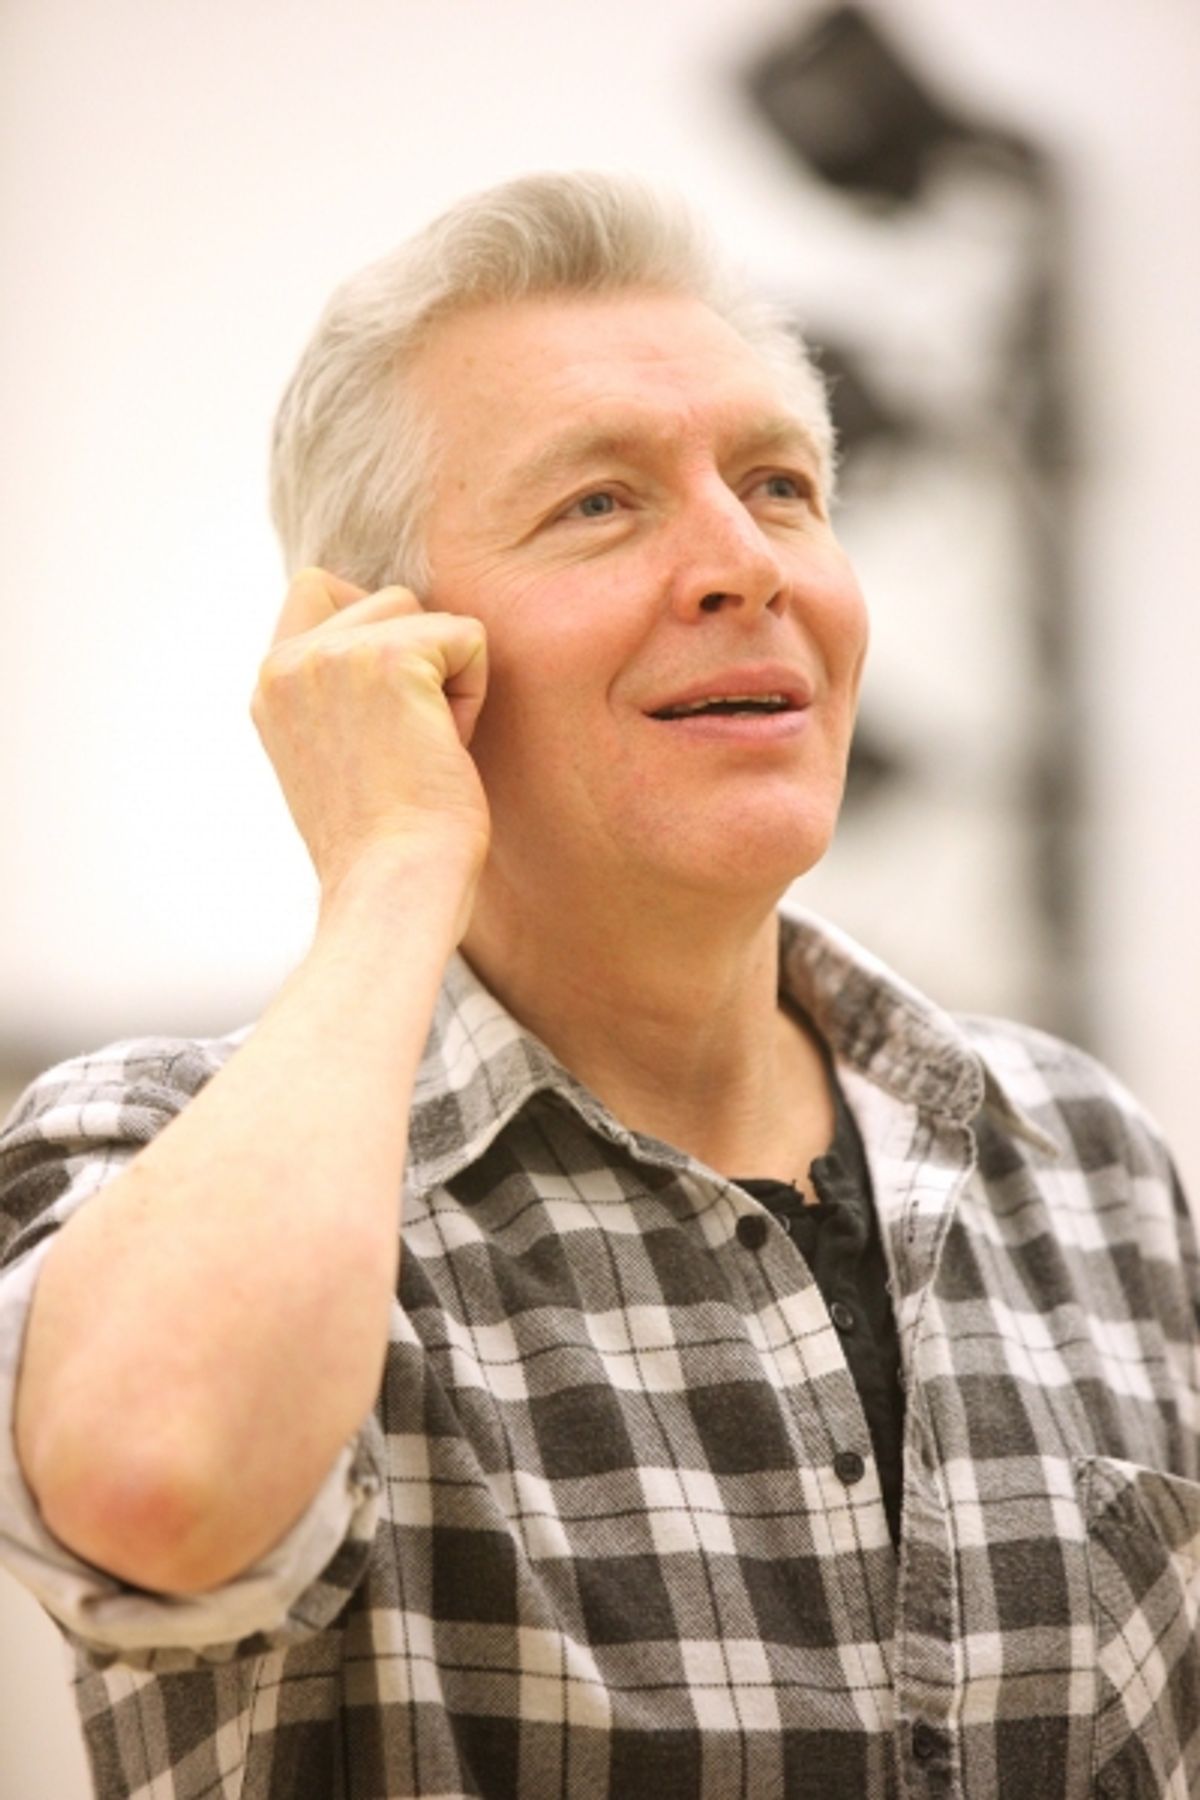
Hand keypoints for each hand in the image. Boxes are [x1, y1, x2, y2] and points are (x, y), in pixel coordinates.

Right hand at [251, 568, 489, 928]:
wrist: (394, 887)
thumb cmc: (384, 846)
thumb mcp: (333, 752)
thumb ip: (337, 689)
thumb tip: (390, 635)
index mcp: (269, 685)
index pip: (318, 588)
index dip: (376, 635)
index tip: (383, 720)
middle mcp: (287, 661)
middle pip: (388, 600)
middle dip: (419, 665)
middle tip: (405, 749)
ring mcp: (332, 655)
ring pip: (427, 616)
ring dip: (446, 681)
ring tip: (421, 751)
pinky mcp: (389, 658)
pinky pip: (469, 639)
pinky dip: (474, 697)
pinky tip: (442, 751)